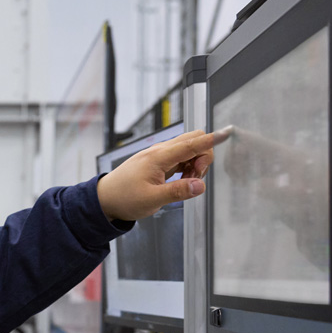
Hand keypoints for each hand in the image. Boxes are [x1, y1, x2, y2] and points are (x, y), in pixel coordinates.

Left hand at [96, 127, 231, 220]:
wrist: (104, 199)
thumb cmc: (123, 198)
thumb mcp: (152, 199)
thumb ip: (178, 192)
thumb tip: (200, 185)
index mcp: (158, 157)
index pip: (191, 143)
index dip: (211, 140)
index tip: (227, 133)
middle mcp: (159, 152)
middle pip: (193, 140)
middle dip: (203, 156)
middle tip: (194, 178)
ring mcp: (159, 156)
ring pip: (188, 149)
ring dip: (195, 164)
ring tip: (184, 183)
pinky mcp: (158, 162)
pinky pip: (181, 157)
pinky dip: (187, 167)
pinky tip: (181, 181)